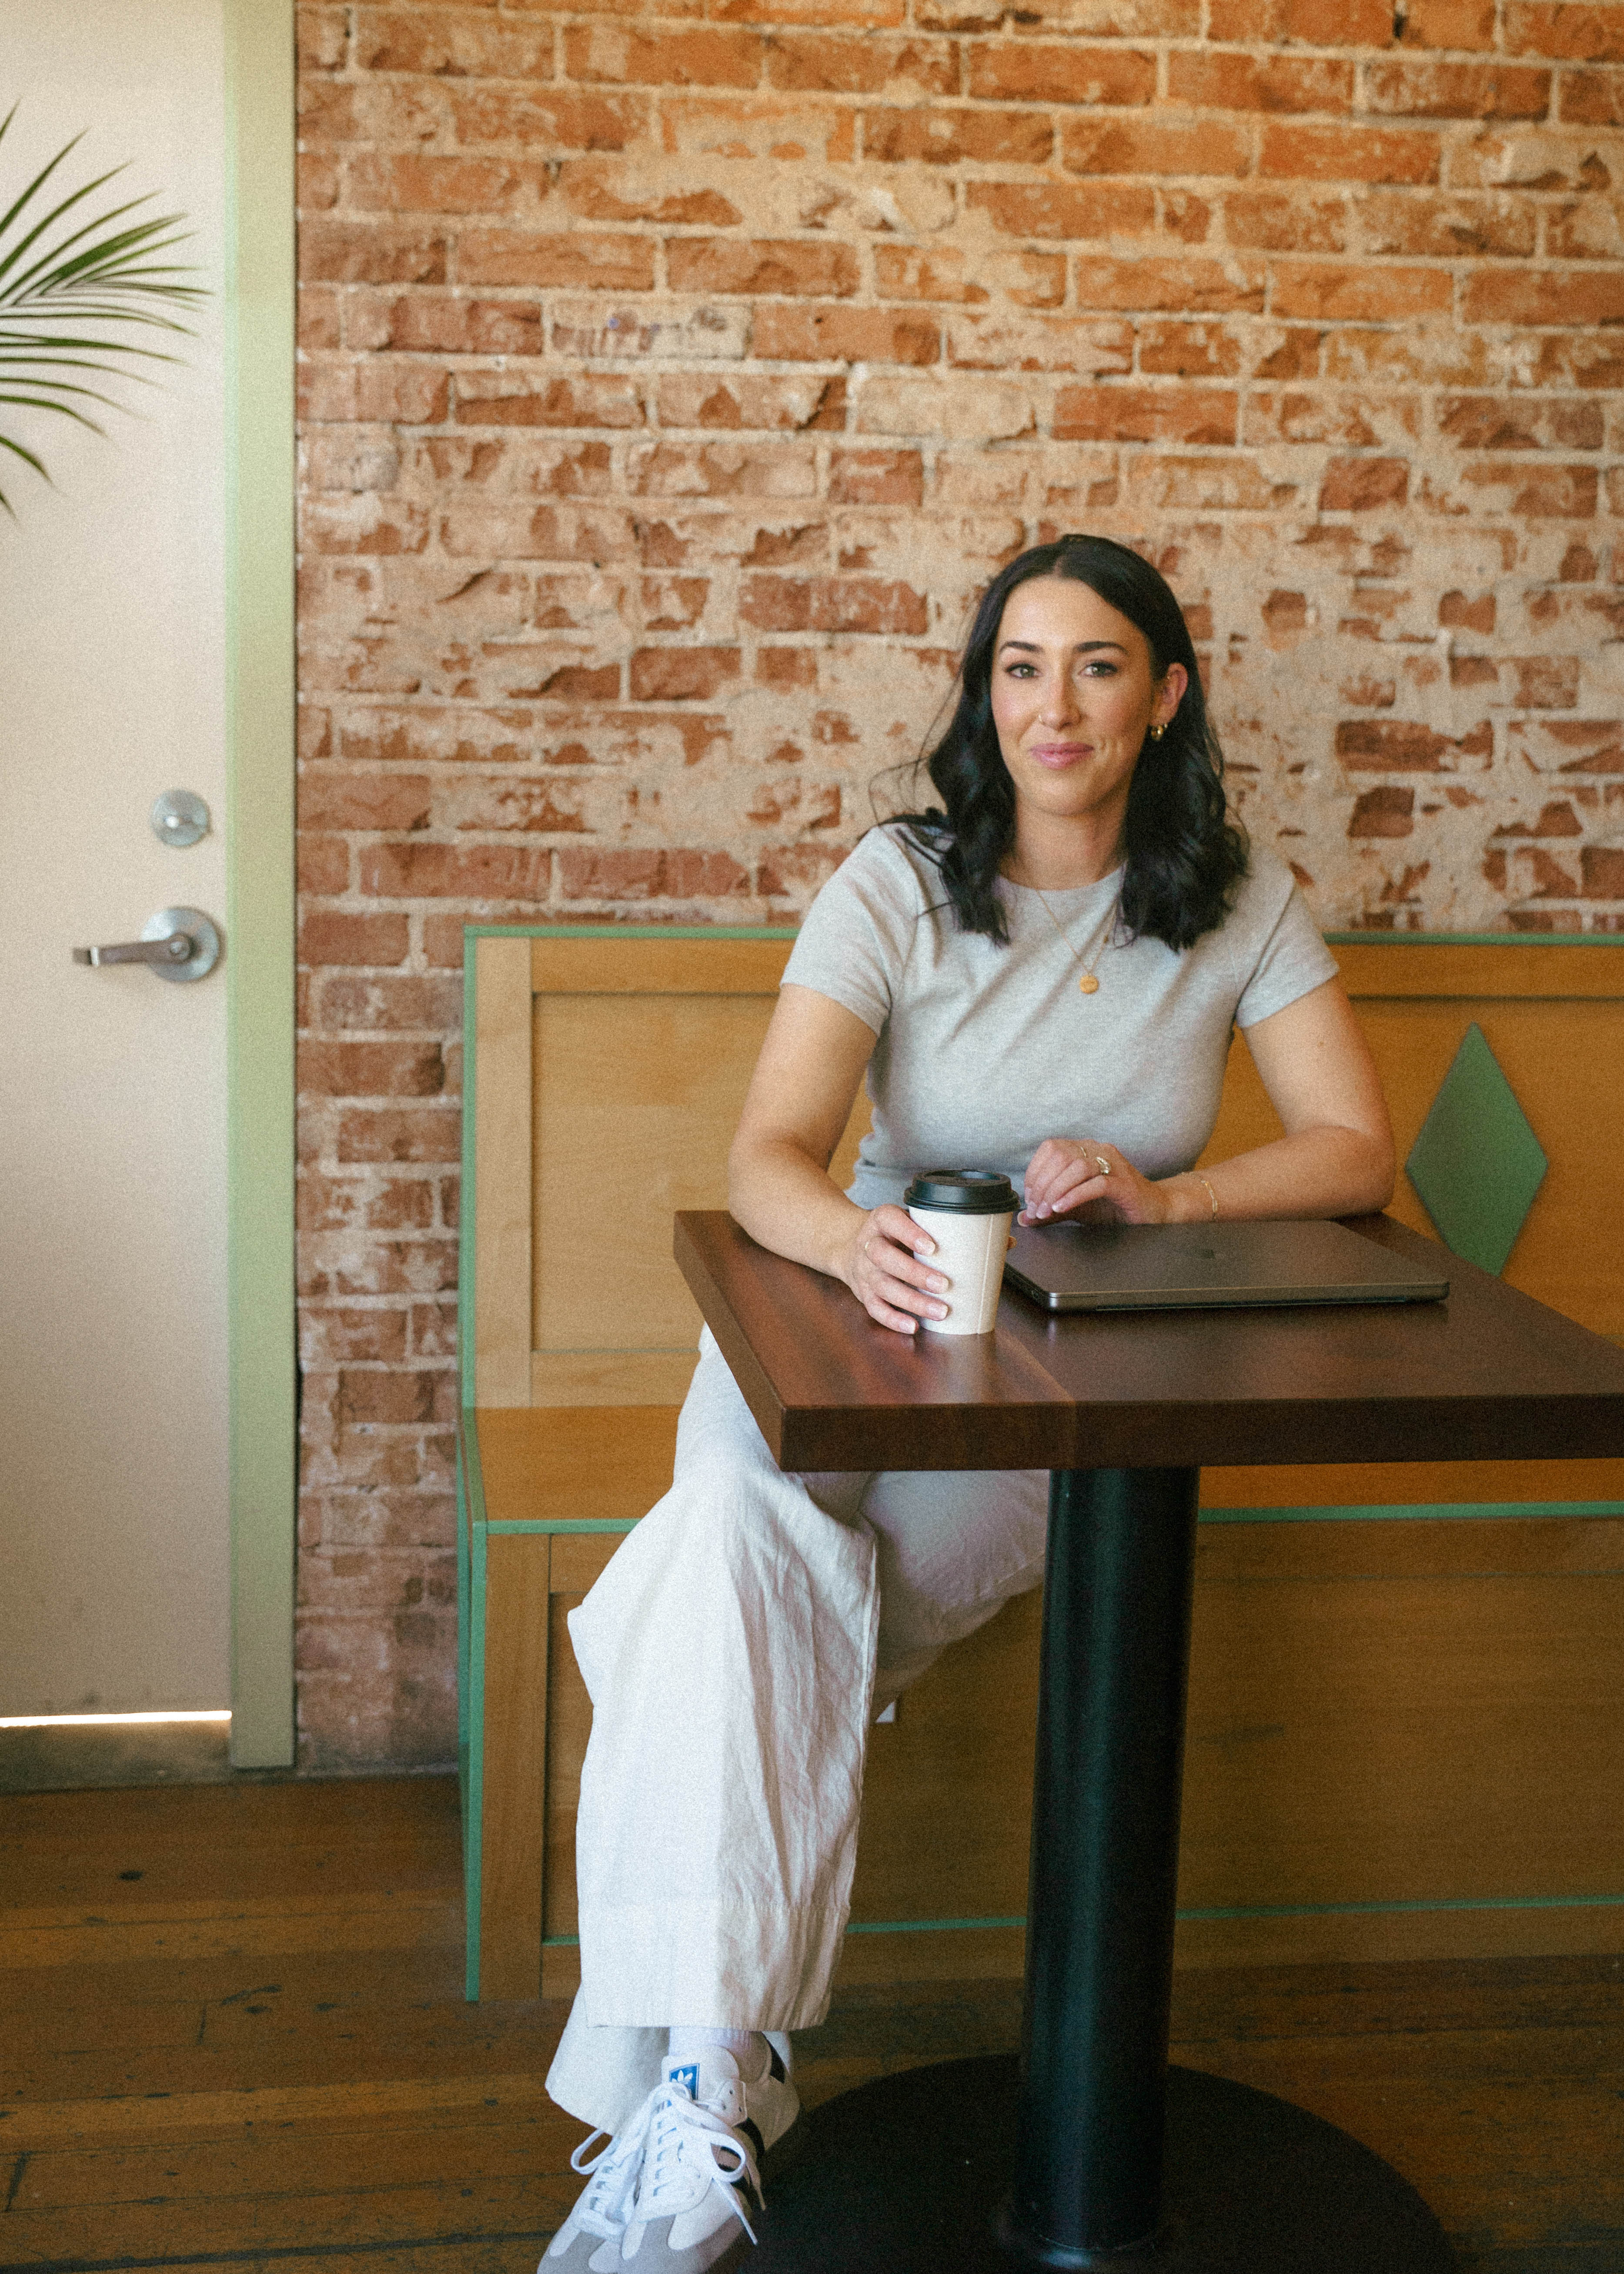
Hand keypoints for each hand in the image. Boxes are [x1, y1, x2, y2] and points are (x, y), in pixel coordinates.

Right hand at [841, 1203, 950, 1335]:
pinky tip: (913, 1325)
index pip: (890, 1221)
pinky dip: (893, 1320)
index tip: (932, 1247)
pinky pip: (875, 1308)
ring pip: (883, 1286)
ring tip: (940, 1311)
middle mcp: (868, 1245)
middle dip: (914, 1273)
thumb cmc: (893, 1234)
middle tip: (943, 1284)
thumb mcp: (907, 1220)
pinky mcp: (863, 1293)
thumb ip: (938, 1226)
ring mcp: (864, 1271)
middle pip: (884, 1257)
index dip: (909, 1233)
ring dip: (912, 1301)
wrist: (850, 1246)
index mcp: (881, 1221)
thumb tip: (994, 1242)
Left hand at [1019, 1137, 1172, 1226]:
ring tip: (1047, 1210)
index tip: (1030, 1197)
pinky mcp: (1125, 1184)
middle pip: (1060, 1157)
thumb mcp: (1075, 1207)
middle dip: (1043, 1185)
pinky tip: (1062, 1208)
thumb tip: (1023, 1217)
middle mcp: (1098, 1151)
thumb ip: (1050, 1210)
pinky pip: (1096, 1184)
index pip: (1050, 1149)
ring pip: (1077, 1167)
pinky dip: (1074, 1196)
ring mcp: (1114, 1165)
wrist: (1152, 1211)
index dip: (1035, 1172)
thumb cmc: (1113, 1205)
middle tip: (1036, 1209)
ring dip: (1056, 1190)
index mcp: (1084, 1150)